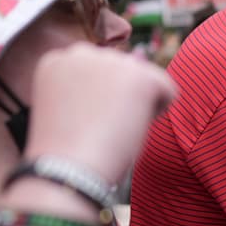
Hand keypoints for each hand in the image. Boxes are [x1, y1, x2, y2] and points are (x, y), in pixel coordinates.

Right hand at [25, 43, 176, 183]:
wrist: (67, 173)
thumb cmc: (69, 154)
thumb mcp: (73, 107)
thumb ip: (97, 83)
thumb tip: (141, 56)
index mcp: (58, 61)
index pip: (98, 72)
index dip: (98, 101)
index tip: (81, 124)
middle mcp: (81, 52)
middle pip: (123, 71)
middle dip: (121, 98)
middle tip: (99, 129)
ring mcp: (111, 61)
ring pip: (145, 78)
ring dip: (139, 103)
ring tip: (114, 129)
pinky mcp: (139, 76)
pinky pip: (168, 90)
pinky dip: (159, 110)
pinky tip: (133, 127)